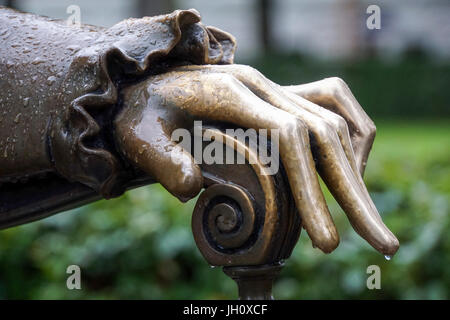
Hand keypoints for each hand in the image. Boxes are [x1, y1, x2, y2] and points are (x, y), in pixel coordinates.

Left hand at [113, 64, 398, 255]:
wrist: (146, 88)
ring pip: (334, 125)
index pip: (290, 137)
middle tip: (381, 244)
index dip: (312, 190)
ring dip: (357, 173)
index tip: (325, 240)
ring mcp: (273, 90)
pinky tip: (350, 173)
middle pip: (326, 134)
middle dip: (353, 192)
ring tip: (368, 220)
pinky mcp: (277, 98)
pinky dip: (349, 142)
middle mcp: (262, 87)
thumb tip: (193, 189)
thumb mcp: (140, 137)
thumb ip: (164, 162)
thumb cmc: (140, 116)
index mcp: (232, 94)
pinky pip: (331, 109)